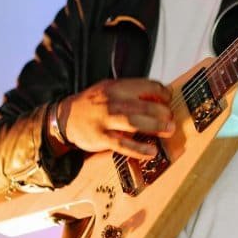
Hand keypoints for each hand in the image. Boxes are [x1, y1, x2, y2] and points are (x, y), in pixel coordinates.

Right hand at [56, 78, 174, 158]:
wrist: (65, 116)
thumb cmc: (93, 103)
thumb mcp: (110, 89)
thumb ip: (131, 92)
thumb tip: (160, 96)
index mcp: (116, 87)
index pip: (146, 85)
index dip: (162, 93)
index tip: (169, 100)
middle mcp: (112, 101)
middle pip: (143, 105)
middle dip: (162, 112)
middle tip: (171, 119)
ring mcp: (105, 119)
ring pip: (134, 122)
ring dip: (155, 127)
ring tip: (168, 131)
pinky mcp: (100, 137)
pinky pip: (122, 144)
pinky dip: (138, 149)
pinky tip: (150, 152)